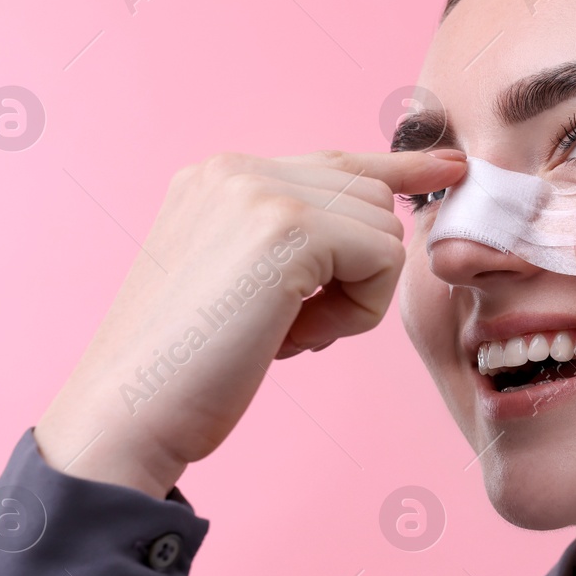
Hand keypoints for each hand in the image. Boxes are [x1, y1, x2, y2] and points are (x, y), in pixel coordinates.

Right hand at [33, 149, 466, 496]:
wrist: (125, 413)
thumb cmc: (184, 371)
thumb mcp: (240, 284)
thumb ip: (295, 243)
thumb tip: (378, 229)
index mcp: (218, 176)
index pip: (334, 161)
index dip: (397, 170)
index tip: (449, 168)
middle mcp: (237, 168)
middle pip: (371, 198)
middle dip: (356, 272)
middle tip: (290, 328)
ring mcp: (261, 190)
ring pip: (383, 230)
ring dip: (355, 297)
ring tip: (281, 334)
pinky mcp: (289, 227)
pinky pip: (383, 259)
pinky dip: (358, 312)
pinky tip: (296, 338)